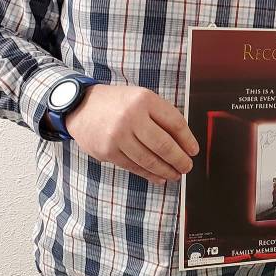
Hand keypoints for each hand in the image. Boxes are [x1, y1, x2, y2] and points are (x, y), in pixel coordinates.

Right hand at [66, 84, 199, 184]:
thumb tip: (184, 141)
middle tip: (187, 166)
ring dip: (166, 170)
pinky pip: (133, 166)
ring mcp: (117, 136)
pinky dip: (149, 174)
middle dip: (179, 159)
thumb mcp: (141, 98)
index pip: (174, 123)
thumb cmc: (118, 103)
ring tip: (175, 174)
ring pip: (149, 159)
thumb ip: (161, 115)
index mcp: (144, 100)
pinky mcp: (107, 152)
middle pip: (163, 144)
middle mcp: (131, 117)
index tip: (194, 150)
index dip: (187, 140)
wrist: (81, 106)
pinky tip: (159, 177)